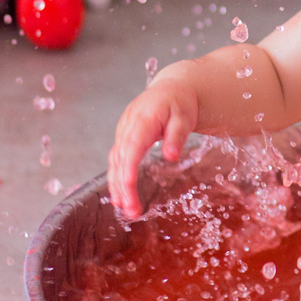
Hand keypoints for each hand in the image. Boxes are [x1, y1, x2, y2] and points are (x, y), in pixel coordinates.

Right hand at [107, 65, 199, 220]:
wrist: (169, 90)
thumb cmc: (179, 102)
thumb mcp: (185, 116)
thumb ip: (177, 136)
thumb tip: (171, 156)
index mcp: (143, 119)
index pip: (132, 146)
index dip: (128, 167)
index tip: (128, 186)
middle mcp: (127, 126)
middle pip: (121, 159)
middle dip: (123, 186)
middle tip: (132, 210)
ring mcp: (123, 132)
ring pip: (115, 162)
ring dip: (117, 186)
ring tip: (126, 209)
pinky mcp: (123, 138)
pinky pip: (117, 160)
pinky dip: (116, 178)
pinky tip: (120, 196)